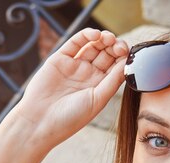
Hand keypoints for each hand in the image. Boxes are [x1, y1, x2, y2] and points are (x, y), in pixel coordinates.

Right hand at [14, 28, 128, 149]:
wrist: (41, 121)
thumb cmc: (71, 117)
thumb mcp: (98, 100)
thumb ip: (113, 80)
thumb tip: (128, 62)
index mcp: (100, 87)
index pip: (117, 66)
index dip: (124, 57)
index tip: (127, 54)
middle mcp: (88, 76)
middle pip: (107, 54)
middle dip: (115, 46)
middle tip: (118, 45)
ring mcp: (75, 66)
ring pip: (93, 46)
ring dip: (103, 39)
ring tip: (107, 38)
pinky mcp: (60, 59)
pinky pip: (76, 42)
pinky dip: (86, 35)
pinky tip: (95, 34)